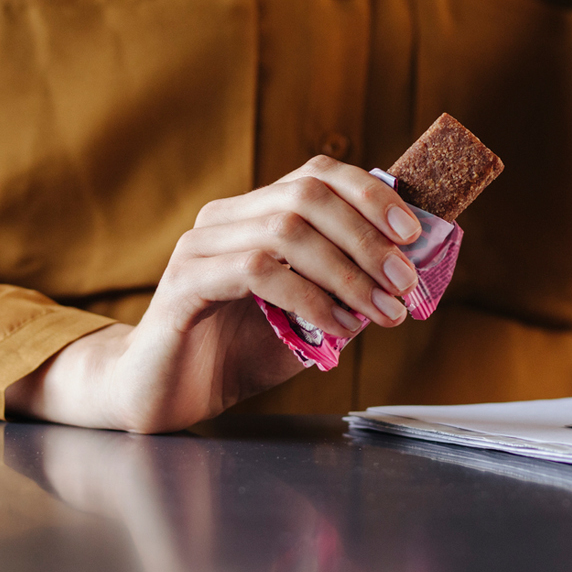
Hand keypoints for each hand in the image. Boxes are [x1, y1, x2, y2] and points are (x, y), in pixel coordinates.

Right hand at [6, 156, 423, 432]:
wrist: (160, 397)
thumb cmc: (232, 355)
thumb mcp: (303, 321)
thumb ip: (342, 294)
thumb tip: (403, 278)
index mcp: (251, 215)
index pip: (315, 175)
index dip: (369, 194)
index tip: (412, 232)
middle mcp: (223, 220)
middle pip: (306, 196)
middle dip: (367, 237)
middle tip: (405, 283)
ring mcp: (199, 248)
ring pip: (286, 231)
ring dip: (346, 271)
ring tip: (380, 313)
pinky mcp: (185, 284)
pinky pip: (257, 272)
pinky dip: (308, 297)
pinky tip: (335, 330)